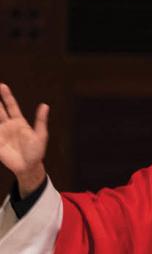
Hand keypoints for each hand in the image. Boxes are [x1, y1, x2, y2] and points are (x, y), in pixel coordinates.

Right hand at [0, 83, 48, 197]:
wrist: (29, 167)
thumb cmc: (36, 152)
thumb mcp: (40, 135)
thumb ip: (40, 121)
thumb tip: (45, 105)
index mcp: (19, 122)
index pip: (11, 106)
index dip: (7, 96)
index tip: (2, 86)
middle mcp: (8, 126)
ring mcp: (1, 134)